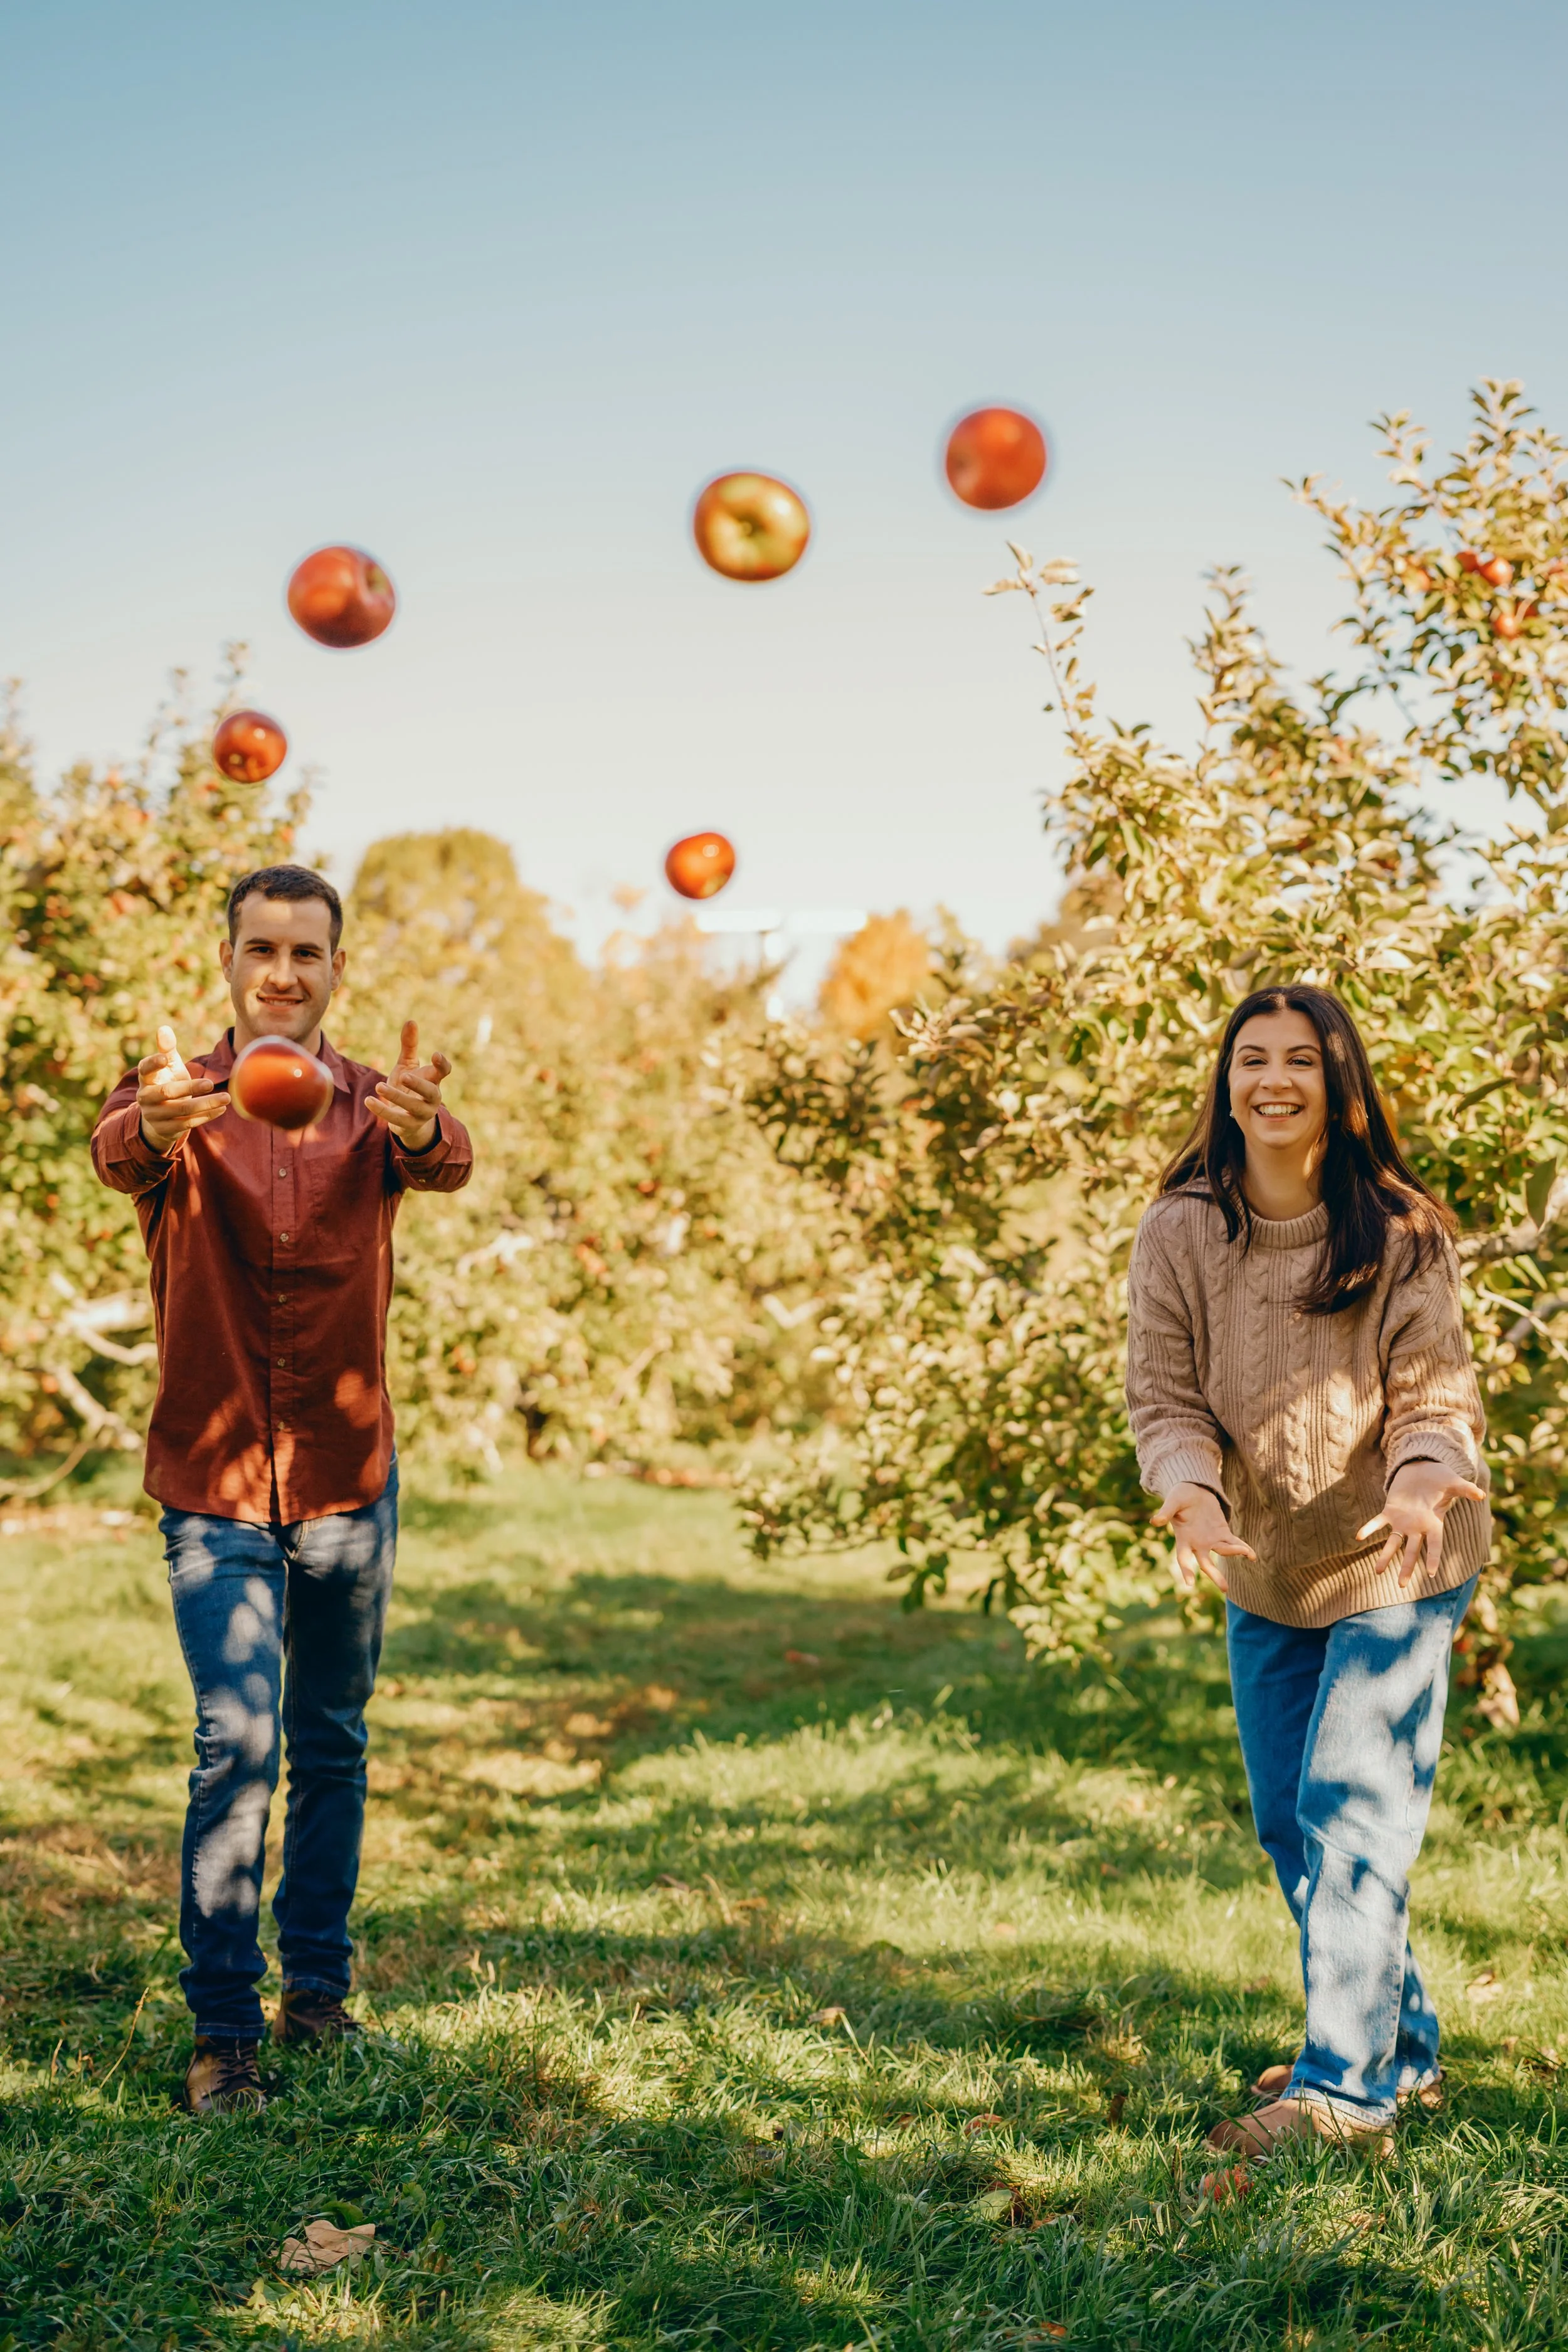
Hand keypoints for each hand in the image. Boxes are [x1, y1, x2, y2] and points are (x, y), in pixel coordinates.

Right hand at [136, 1025, 228, 1154]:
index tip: (165, 1058)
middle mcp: (146, 1098)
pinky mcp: (166, 1130)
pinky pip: (188, 1123)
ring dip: (206, 1104)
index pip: (145, 1070)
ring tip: (226, 1097)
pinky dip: (207, 1115)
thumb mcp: (168, 1066)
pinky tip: (222, 1108)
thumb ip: (167, 1048)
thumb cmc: (167, 1082)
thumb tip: (163, 1028)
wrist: (160, 1117)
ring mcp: (155, 1116)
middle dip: (190, 1087)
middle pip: (167, 1092)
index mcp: (146, 1079)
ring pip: (181, 1110)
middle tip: (210, 1083)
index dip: (153, 1063)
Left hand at [368, 1020, 450, 1152]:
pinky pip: (396, 1119)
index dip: (442, 1064)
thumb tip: (411, 1020)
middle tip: (404, 1075)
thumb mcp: (407, 1065)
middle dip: (418, 1084)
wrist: (407, 1119)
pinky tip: (368, 1100)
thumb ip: (409, 1046)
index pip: (444, 1072)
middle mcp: (432, 1099)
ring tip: (378, 1086)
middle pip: (431, 1092)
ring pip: (412, 1106)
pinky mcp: (408, 1125)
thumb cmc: (408, 1087)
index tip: (435, 1054)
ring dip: (396, 1097)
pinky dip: (382, 1110)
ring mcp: (422, 1114)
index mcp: (433, 1080)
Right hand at [1152, 1481, 1256, 1594]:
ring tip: (1247, 1553)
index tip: (1189, 1584)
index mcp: (1183, 1538)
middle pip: (1206, 1564)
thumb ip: (1166, 1512)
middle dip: (1215, 1575)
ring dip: (1234, 1552)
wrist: (1193, 1490)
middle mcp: (1198, 1544)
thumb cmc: (1179, 1496)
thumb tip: (1154, 1521)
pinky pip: (1234, 1543)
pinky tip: (1253, 1556)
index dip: (1186, 1570)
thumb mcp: (1172, 1502)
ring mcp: (1211, 1539)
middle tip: (1225, 1588)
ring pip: (1224, 1552)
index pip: (1183, 1558)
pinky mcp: (1223, 1532)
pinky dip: (1244, 1549)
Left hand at [1358, 1462, 1485, 1585]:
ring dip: (1386, 1556)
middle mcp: (1417, 1527)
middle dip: (1407, 1567)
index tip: (1432, 1573)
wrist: (1422, 1470)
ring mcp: (1402, 1521)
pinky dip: (1369, 1528)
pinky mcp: (1390, 1511)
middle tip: (1401, 1585)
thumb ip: (1465, 1489)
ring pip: (1393, 1542)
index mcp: (1434, 1523)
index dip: (1433, 1557)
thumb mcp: (1454, 1483)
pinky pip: (1378, 1522)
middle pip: (1412, 1551)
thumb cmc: (1441, 1479)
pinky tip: (1358, 1536)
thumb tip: (1481, 1494)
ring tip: (1377, 1571)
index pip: (1435, 1544)